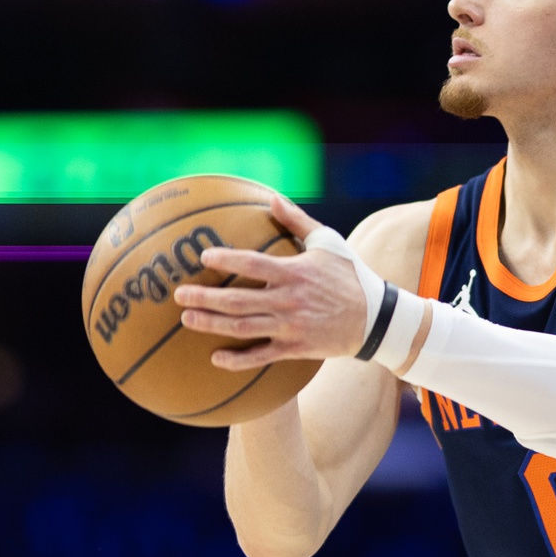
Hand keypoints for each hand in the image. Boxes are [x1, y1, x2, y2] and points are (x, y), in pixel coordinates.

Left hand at [175, 196, 369, 370]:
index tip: (203, 257)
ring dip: (212, 325)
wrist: (376, 318)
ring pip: (243, 328)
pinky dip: (238, 360)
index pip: (253, 264)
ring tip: (187, 320)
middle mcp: (288, 300)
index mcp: (294, 272)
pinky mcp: (296, 348)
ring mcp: (291, 326)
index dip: (227, 259)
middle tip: (179, 295)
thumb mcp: (328, 242)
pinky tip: (216, 359)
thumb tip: (272, 197)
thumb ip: (297, 221)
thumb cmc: (350, 275)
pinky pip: (262, 356)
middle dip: (205, 298)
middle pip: (238, 300)